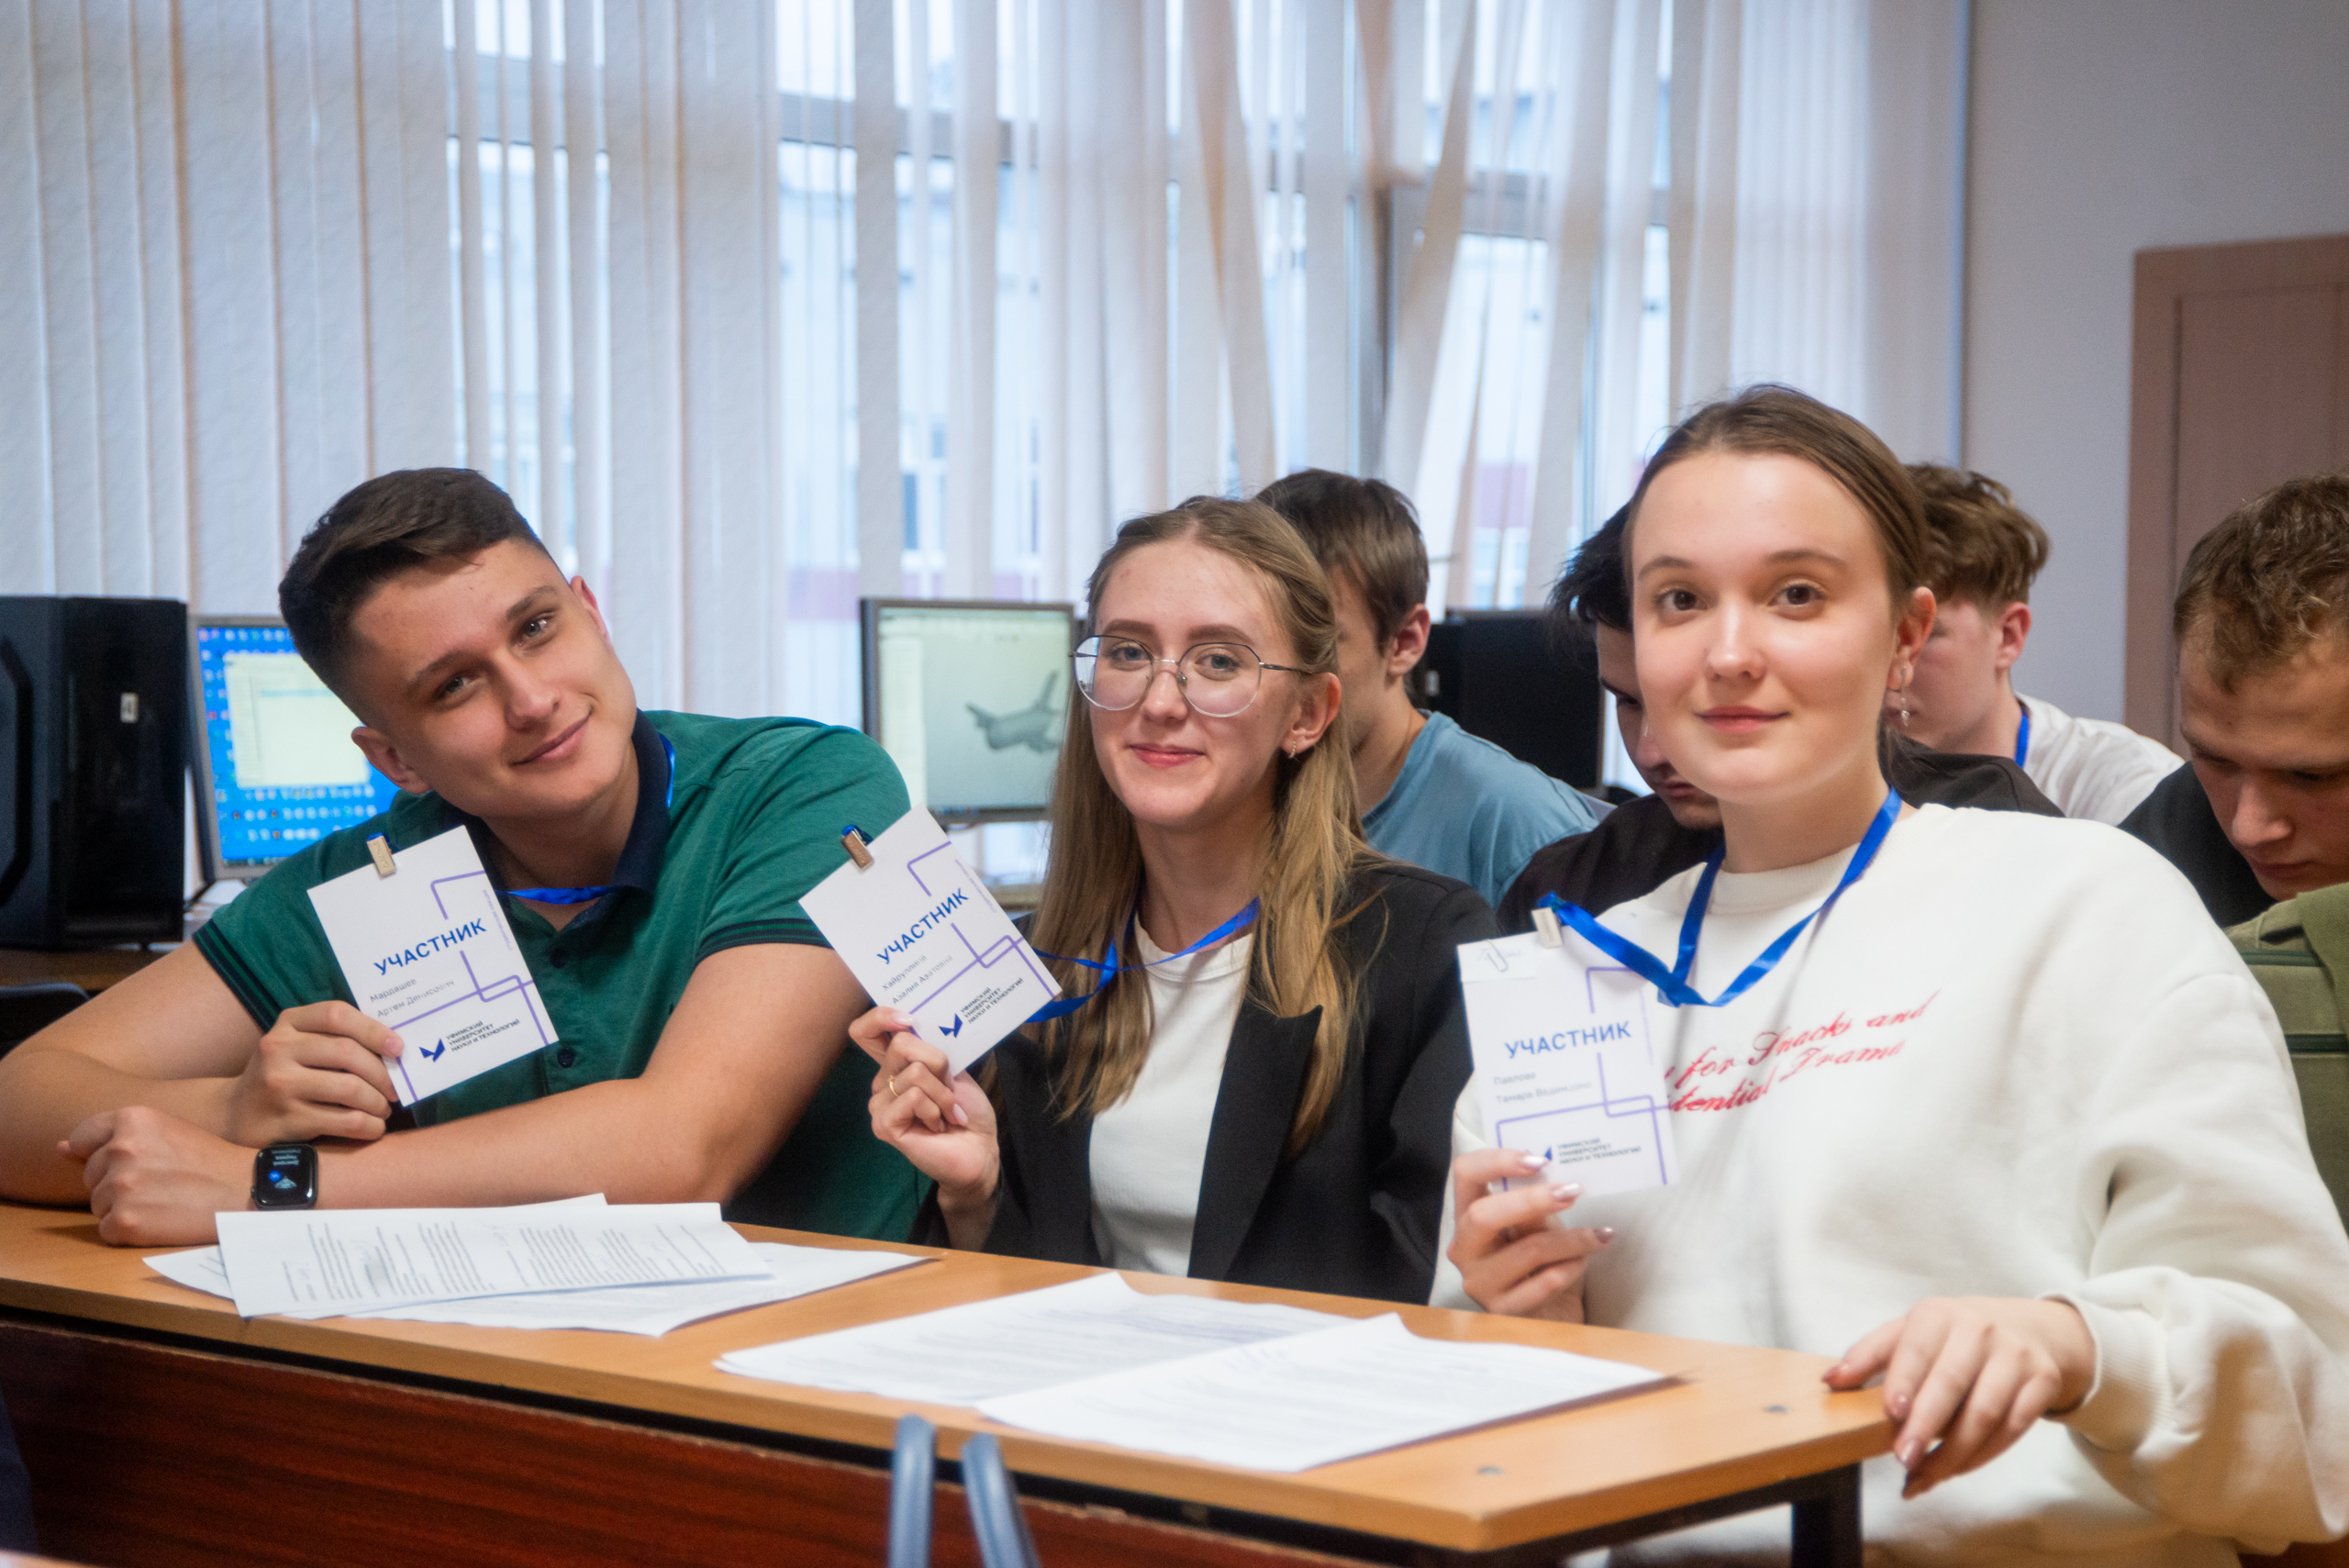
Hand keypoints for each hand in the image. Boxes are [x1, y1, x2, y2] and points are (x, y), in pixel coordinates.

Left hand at [61, 1106, 252, 1245]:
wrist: (248, 1191)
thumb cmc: (210, 1161)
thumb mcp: (166, 1132)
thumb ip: (112, 1137)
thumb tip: (60, 1147)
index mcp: (133, 1119)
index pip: (83, 1138)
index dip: (102, 1153)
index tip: (133, 1162)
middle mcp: (121, 1149)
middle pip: (91, 1176)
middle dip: (116, 1183)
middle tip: (161, 1183)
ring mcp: (121, 1186)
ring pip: (97, 1204)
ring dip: (123, 1207)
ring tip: (164, 1202)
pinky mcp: (125, 1221)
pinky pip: (106, 1230)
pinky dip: (128, 1231)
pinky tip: (160, 1221)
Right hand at [225, 1001, 402, 1147]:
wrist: (236, 1113)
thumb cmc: (284, 1074)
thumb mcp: (297, 1044)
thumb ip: (334, 1037)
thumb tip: (394, 1045)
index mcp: (288, 1023)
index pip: (337, 1015)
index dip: (374, 1029)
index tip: (399, 1047)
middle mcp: (278, 1049)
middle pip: (347, 1052)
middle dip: (382, 1073)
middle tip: (396, 1089)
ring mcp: (280, 1085)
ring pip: (350, 1089)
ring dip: (377, 1102)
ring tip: (383, 1109)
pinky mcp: (286, 1119)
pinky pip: (343, 1121)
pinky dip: (368, 1126)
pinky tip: (373, 1127)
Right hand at [851, 1009, 999, 1240]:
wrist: (979, 1148)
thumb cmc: (966, 1109)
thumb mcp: (953, 1069)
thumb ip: (930, 1047)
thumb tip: (912, 1024)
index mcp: (896, 1064)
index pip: (865, 1031)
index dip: (880, 1017)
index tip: (908, 1019)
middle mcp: (883, 1081)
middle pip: (901, 1044)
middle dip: (938, 1062)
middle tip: (949, 1088)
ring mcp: (879, 1104)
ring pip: (915, 1073)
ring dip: (943, 1094)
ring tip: (947, 1114)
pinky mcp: (884, 1124)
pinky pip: (913, 1096)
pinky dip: (935, 1109)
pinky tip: (936, 1126)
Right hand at [1444, 1148, 1612, 1320]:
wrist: (1550, 1315)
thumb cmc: (1541, 1263)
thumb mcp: (1536, 1227)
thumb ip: (1534, 1206)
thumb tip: (1557, 1183)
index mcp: (1467, 1216)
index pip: (1465, 1174)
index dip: (1497, 1161)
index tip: (1539, 1160)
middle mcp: (1464, 1248)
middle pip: (1483, 1215)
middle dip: (1532, 1201)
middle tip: (1572, 1192)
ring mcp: (1479, 1282)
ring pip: (1525, 1251)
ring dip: (1570, 1239)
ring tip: (1599, 1235)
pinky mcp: (1502, 1311)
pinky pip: (1543, 1284)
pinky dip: (1570, 1269)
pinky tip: (1583, 1263)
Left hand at [1825, 1296, 2096, 1497]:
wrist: (2030, 1328)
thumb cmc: (1955, 1335)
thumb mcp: (1911, 1332)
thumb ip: (1870, 1355)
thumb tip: (1831, 1381)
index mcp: (1939, 1315)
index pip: (1919, 1348)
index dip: (1905, 1380)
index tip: (1892, 1412)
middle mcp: (1980, 1330)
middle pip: (1952, 1383)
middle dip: (1927, 1425)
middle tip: (1903, 1458)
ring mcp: (2016, 1356)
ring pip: (1986, 1413)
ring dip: (1953, 1452)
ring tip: (1923, 1476)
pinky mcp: (2042, 1383)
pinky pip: (2012, 1428)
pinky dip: (1982, 1456)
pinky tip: (1955, 1471)